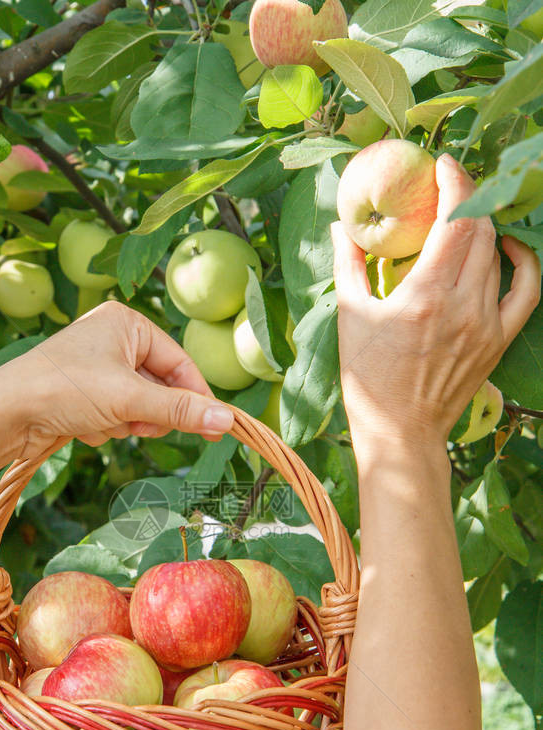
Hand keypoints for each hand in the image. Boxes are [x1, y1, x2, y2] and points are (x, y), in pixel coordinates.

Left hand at [0, 301, 235, 460]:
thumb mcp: (129, 399)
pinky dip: (106, 426)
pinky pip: (117, 415)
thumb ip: (179, 410)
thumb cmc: (63, 389)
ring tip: (100, 421)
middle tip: (134, 423)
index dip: (196, 397)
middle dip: (147, 412)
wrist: (5, 413)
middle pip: (160, 387)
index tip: (215, 427)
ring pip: (139, 406)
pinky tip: (83, 426)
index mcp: (127, 322)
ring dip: (125, 422)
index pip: (180, 362)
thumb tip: (227, 419)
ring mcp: (99, 367)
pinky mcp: (85, 393)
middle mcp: (114, 338)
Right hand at [331, 153, 540, 455]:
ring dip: (486, 224)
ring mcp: (486, 324)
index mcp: (425, 296)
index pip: (455, 219)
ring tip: (469, 212)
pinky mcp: (499, 340)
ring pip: (499, 254)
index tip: (443, 163)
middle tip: (451, 183)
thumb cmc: (369, 379)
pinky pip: (526, 290)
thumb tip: (340, 225)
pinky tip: (509, 248)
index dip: (454, 181)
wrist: (401, 432)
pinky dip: (523, 262)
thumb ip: (348, 265)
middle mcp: (463, 306)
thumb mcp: (350, 317)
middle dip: (470, 195)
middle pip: (482, 229)